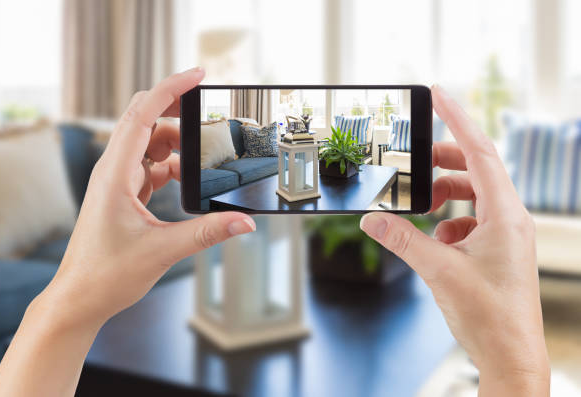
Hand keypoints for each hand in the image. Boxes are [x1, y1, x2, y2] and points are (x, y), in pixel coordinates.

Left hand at [0, 69, 255, 396]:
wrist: (79, 298)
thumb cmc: (105, 275)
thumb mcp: (162, 251)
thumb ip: (207, 232)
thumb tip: (245, 222)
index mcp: (115, 174)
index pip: (143, 115)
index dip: (171, 89)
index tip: (198, 75)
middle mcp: (112, 170)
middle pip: (144, 120)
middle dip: (176, 110)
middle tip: (208, 111)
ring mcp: (116, 181)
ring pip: (148, 143)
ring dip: (176, 144)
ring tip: (202, 157)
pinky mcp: (122, 194)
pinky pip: (148, 166)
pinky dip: (170, 166)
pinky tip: (186, 179)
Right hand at [360, 86, 549, 394]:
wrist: (510, 354)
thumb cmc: (489, 315)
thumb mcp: (438, 271)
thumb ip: (402, 239)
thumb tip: (371, 220)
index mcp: (505, 214)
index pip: (480, 152)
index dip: (457, 120)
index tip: (438, 95)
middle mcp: (511, 219)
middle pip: (477, 169)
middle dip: (444, 162)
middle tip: (415, 162)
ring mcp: (507, 234)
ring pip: (474, 195)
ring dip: (446, 194)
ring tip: (422, 205)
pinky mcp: (499, 249)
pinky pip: (473, 219)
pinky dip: (451, 219)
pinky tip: (437, 238)